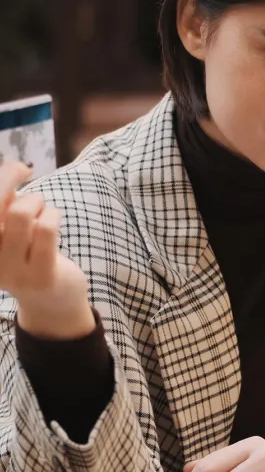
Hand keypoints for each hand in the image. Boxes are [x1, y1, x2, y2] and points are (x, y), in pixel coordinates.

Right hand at [0, 162, 94, 339]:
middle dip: (10, 178)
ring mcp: (12, 271)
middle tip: (26, 174)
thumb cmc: (29, 254)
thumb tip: (12, 169)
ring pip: (21, 214)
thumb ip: (7, 204)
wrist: (52, 303)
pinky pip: (45, 229)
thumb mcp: (9, 229)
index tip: (18, 168)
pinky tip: (53, 219)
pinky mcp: (40, 276)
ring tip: (42, 209)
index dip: (2, 179)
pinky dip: (52, 215)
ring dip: (37, 202)